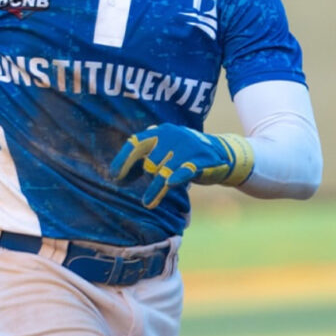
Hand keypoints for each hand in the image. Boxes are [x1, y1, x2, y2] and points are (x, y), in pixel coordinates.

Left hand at [111, 123, 254, 208]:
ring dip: (154, 190)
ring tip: (147, 203)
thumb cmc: (185, 155)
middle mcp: (171, 136)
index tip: (114, 177)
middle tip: (145, 195)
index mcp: (159, 131)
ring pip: (164, 171)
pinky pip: (184, 170)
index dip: (123, 160)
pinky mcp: (200, 160)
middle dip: (145, 178)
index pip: (135, 143)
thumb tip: (117, 176)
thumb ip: (144, 158)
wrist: (222, 153)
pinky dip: (176, 176)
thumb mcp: (165, 150)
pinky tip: (169, 184)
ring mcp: (186, 147)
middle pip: (150, 161)